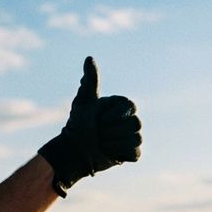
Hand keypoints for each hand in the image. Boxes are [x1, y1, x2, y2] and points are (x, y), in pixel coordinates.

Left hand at [38, 56, 142, 196]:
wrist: (75, 150)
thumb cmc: (78, 124)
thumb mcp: (84, 101)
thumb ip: (90, 81)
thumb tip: (89, 58)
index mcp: (121, 107)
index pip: (131, 107)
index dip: (115, 116)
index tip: (100, 119)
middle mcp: (130, 120)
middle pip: (136, 124)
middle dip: (112, 131)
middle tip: (98, 133)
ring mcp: (133, 137)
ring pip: (136, 139)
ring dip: (114, 143)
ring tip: (102, 144)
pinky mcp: (132, 153)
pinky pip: (135, 153)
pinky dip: (120, 154)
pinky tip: (110, 153)